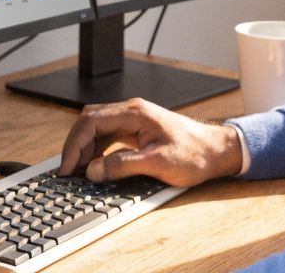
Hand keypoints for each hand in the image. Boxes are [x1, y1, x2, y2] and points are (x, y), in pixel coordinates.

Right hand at [57, 97, 243, 186]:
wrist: (217, 151)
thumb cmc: (195, 154)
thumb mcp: (158, 163)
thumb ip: (123, 165)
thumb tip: (93, 170)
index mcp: (135, 113)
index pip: (92, 122)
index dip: (74, 145)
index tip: (67, 167)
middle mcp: (131, 113)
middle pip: (89, 122)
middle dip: (74, 145)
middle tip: (67, 171)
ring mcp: (133, 121)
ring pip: (97, 129)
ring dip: (84, 149)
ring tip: (78, 172)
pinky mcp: (136, 132)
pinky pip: (107, 137)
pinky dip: (96, 151)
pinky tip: (94, 166)